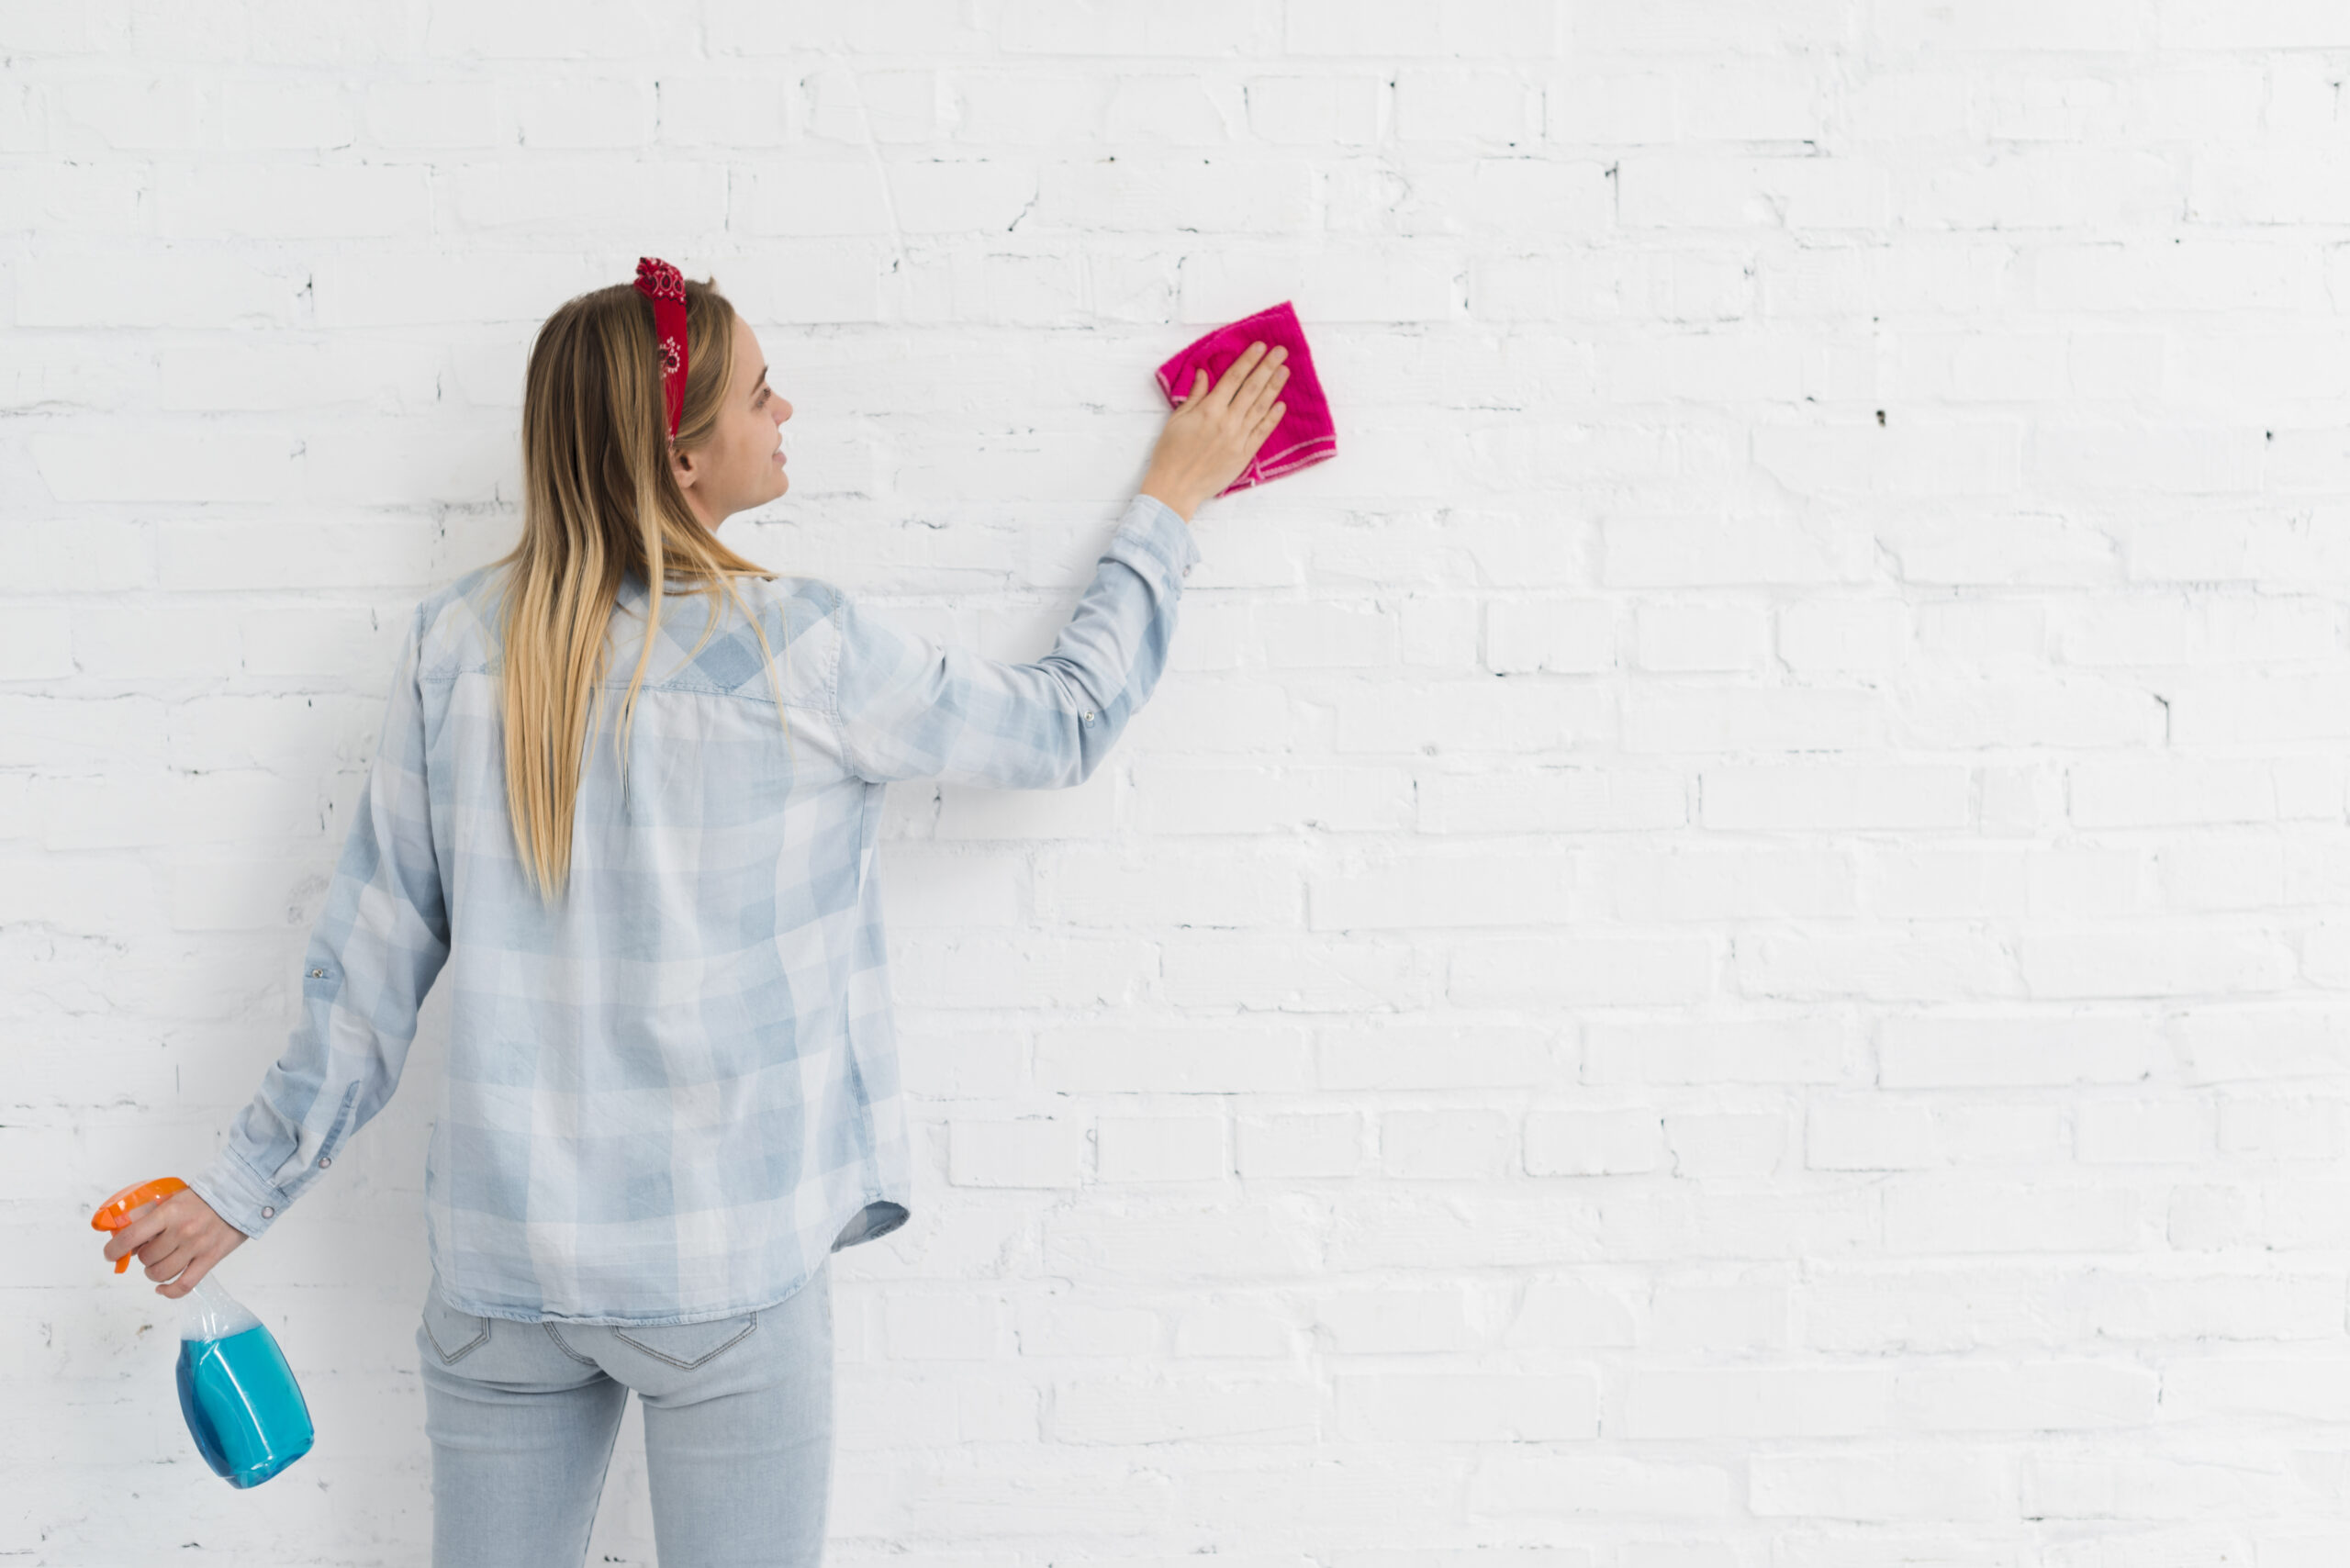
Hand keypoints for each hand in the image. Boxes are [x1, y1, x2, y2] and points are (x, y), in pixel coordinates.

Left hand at [101, 1187, 248, 1298]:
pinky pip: (183, 1285)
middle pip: (147, 1258)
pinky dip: (168, 1292)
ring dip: (154, 1272)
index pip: (131, 1237)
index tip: (111, 1254)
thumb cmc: (204, 1198)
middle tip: (150, 1251)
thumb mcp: (173, 1199)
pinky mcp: (209, 1260)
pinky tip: (162, 1289)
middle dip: (143, 1257)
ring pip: (160, 1273)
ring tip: (159, 1264)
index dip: (114, 1250)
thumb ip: (152, 1216)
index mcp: (169, 1213)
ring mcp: (196, 1248)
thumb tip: (130, 1241)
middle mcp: (181, 1232)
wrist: (240, 1197)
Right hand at [1140, 340, 1292, 521]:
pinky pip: (1262, 432)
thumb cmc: (1170, 453)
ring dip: (1274, 387)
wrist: (1176, 487)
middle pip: (1251, 389)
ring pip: (1260, 408)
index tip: (1260, 347)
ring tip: (1285, 371)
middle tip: (1280, 351)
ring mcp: (1238, 438)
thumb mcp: (1177, 419)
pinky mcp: (1244, 455)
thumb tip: (1203, 374)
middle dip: (1267, 367)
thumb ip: (1195, 396)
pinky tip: (1281, 405)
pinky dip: (1272, 418)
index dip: (1248, 360)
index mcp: (1209, 409)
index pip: (1233, 378)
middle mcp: (1227, 421)